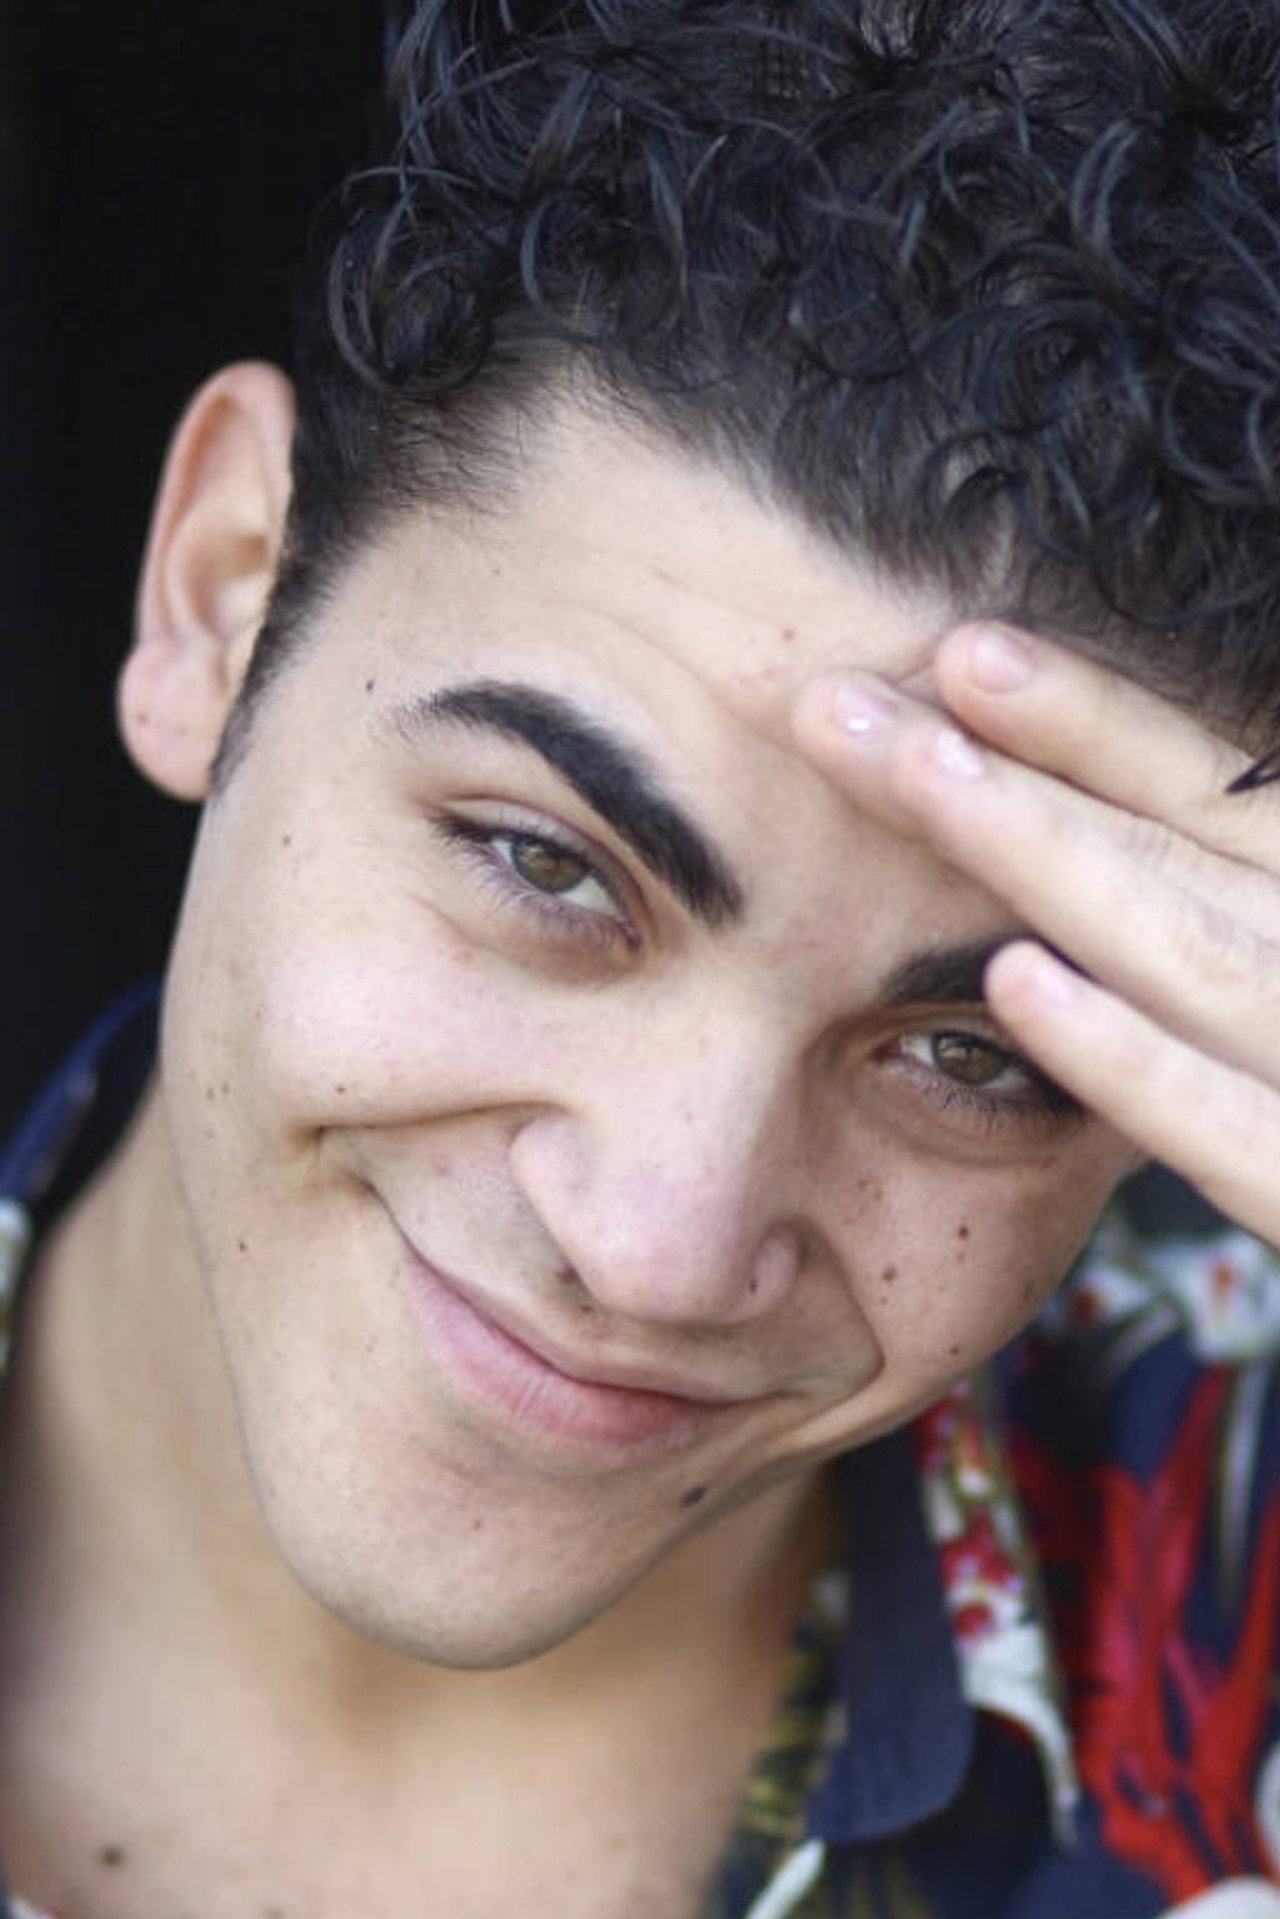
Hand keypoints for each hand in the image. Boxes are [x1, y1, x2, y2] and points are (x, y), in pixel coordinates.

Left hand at [792, 623, 1279, 1244]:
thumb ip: (1250, 900)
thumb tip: (1125, 875)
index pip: (1238, 794)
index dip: (1103, 721)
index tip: (964, 653)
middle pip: (1198, 841)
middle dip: (1028, 758)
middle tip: (851, 696)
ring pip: (1203, 951)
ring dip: (1048, 855)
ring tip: (910, 776)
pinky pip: (1242, 1134)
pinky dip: (1134, 1058)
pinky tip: (1015, 986)